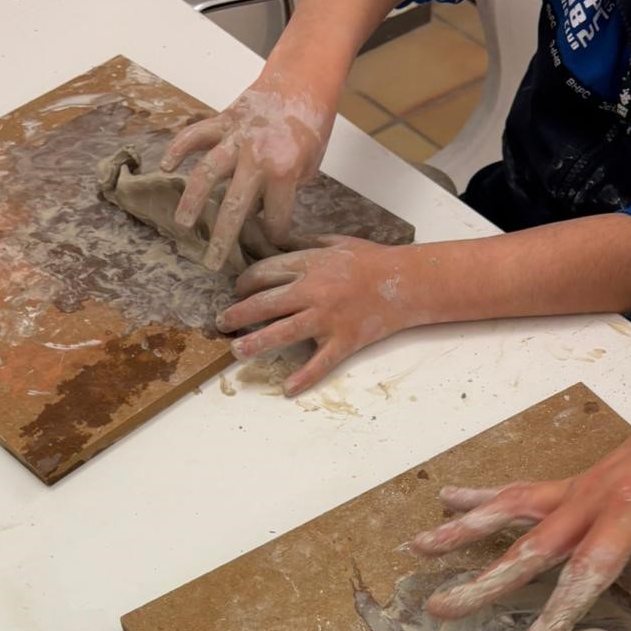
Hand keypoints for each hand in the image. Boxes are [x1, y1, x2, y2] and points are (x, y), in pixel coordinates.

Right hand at [159, 70, 334, 270]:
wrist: (303, 79)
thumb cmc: (310, 125)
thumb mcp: (310, 164)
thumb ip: (285, 188)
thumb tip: (263, 210)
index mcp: (284, 172)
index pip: (275, 218)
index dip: (275, 234)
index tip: (271, 241)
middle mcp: (257, 157)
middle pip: (234, 207)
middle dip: (222, 240)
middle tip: (209, 265)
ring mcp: (236, 137)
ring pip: (207, 172)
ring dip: (192, 200)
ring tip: (182, 224)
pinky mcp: (223, 120)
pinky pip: (195, 135)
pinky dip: (178, 148)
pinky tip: (165, 166)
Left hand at [216, 237, 410, 395]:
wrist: (409, 280)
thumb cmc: (374, 260)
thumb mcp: (337, 241)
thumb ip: (307, 244)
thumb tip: (279, 243)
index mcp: (311, 263)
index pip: (265, 273)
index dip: (244, 284)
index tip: (236, 292)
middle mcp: (314, 290)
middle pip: (265, 303)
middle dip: (238, 314)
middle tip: (221, 324)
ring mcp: (328, 317)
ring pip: (283, 332)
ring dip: (256, 343)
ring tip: (236, 352)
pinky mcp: (344, 340)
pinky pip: (320, 362)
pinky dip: (304, 377)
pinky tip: (287, 388)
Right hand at [409, 348, 630, 630]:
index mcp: (630, 510)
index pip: (588, 571)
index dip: (558, 611)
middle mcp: (590, 500)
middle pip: (529, 549)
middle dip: (483, 583)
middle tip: (439, 606)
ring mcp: (576, 489)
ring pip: (509, 512)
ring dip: (462, 531)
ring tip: (418, 547)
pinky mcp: (572, 484)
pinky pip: (518, 491)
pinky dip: (481, 495)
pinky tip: (447, 501)